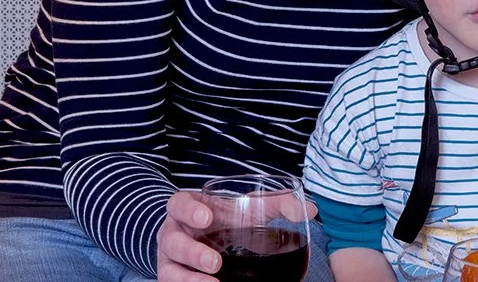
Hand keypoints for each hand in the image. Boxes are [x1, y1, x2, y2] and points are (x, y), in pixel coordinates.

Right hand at [157, 186, 320, 281]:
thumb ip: (279, 204)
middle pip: (170, 240)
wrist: (210, 237)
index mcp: (189, 209)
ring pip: (168, 270)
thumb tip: (309, 211)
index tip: (207, 218)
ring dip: (189, 279)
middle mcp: (175, 233)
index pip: (178, 203)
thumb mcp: (250, 208)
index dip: (188, 210)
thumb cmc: (228, 218)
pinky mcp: (174, 277)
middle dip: (192, 252)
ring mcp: (171, 258)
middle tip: (216, 262)